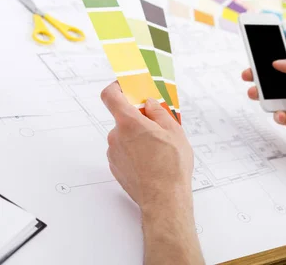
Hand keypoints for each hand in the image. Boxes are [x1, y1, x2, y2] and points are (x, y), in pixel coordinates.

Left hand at [101, 82, 193, 212]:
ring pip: (124, 136)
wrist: (164, 199)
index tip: (126, 86)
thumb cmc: (171, 166)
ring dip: (138, 136)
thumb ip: (159, 113)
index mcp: (130, 123)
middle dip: (139, 118)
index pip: (110, 96)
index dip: (116, 88)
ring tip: (159, 148)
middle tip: (158, 125)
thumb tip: (150, 104)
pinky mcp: (115, 167)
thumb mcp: (175, 131)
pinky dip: (135, 151)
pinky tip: (152, 160)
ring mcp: (113, 153)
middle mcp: (116, 136)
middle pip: (123, 117)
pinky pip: (124, 151)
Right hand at [242, 55, 285, 150]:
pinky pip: (277, 115)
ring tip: (254, 93)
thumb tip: (278, 62)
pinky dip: (276, 115)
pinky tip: (282, 115)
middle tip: (248, 75)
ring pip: (271, 97)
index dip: (271, 58)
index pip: (284, 62)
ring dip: (261, 95)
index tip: (257, 54)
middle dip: (259, 77)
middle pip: (272, 80)